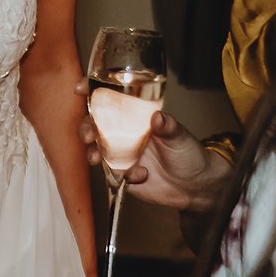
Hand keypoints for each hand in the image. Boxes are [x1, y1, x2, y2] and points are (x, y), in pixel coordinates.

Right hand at [75, 83, 233, 212]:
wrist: (195, 188)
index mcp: (137, 115)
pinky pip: (112, 173)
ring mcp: (122, 153)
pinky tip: (141, 176)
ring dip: (92, 152)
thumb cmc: (190, 154)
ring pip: (96, 148)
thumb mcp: (181, 137)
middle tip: (88, 135)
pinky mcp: (123, 174)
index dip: (92, 91)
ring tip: (96, 159)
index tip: (79, 88)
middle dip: (86, 127)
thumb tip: (157, 117)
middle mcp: (126, 132)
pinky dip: (122, 175)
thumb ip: (169, 127)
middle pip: (95, 124)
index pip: (111, 98)